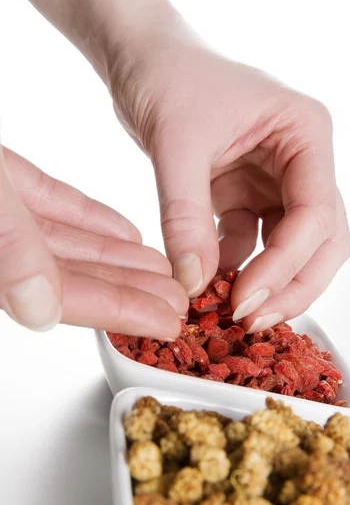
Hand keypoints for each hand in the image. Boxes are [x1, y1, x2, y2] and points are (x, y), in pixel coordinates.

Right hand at [0, 147, 186, 336]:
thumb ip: (12, 252)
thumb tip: (42, 312)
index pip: (68, 300)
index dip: (122, 314)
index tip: (168, 323)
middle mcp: (3, 245)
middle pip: (76, 278)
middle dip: (131, 289)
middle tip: (178, 298)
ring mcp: (5, 214)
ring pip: (70, 246)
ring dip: (118, 257)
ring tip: (164, 266)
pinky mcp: (5, 181)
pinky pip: (56, 208)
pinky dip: (91, 220)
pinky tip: (127, 232)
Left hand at [108, 7, 349, 331]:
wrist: (143, 62)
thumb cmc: (169, 78)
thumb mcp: (177, 144)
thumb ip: (185, 216)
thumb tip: (194, 283)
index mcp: (305, 134)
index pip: (316, 213)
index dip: (285, 265)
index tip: (244, 300)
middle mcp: (301, 162)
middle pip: (322, 241)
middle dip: (292, 285)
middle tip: (252, 321)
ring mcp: (276, 181)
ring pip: (292, 249)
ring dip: (267, 283)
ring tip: (231, 312)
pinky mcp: (246, 196)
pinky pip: (252, 244)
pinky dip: (235, 267)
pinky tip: (210, 281)